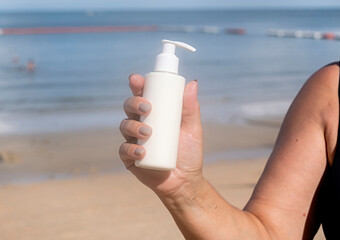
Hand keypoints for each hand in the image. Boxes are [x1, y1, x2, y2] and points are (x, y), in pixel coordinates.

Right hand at [119, 74, 203, 197]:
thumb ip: (191, 108)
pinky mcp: (130, 157)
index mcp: (155, 114)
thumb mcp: (192, 129)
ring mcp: (134, 140)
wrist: (184, 181)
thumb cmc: (189, 153)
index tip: (137, 79)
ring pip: (125, 125)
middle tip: (147, 107)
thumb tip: (193, 83)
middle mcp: (142, 123)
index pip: (143, 95)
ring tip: (148, 132)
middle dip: (134, 103)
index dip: (137, 85)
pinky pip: (123, 149)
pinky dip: (130, 148)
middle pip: (129, 107)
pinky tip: (141, 151)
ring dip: (133, 126)